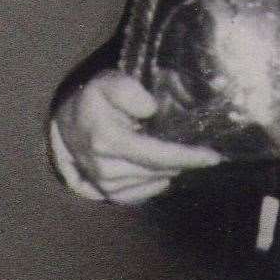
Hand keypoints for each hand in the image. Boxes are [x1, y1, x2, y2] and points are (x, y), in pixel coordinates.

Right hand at [51, 68, 221, 202]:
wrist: (66, 124)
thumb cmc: (93, 101)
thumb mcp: (108, 83)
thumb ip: (128, 91)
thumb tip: (150, 108)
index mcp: (108, 141)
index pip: (158, 156)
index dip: (188, 158)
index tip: (213, 157)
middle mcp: (105, 168)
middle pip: (159, 171)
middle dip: (183, 162)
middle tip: (201, 151)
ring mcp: (104, 184)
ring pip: (153, 183)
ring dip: (170, 171)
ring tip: (179, 157)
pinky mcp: (105, 194)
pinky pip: (140, 195)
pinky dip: (155, 185)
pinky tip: (163, 173)